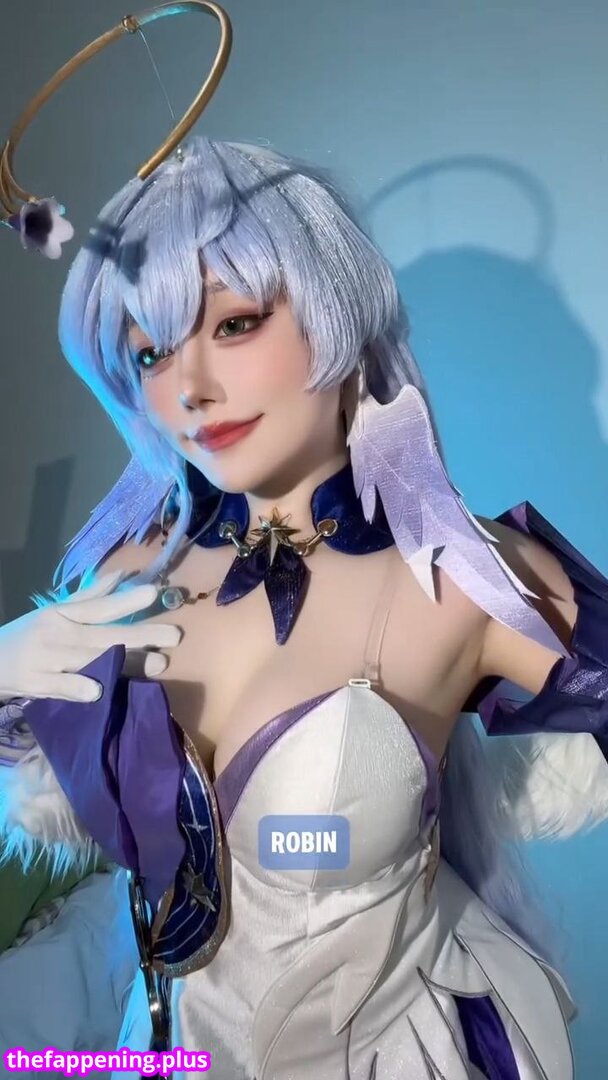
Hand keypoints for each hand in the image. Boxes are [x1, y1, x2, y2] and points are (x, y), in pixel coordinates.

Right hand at [0, 570, 181, 703]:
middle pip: (103, 634)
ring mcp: (46, 659)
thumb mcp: (55, 611)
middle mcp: (57, 633)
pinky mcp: (36, 683)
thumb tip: (122, 575)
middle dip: (140, 635)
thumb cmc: (30, 635)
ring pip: (89, 660)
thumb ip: (90, 596)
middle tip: (174, 635)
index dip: (126, 599)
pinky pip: (60, 687)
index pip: (99, 606)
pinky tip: (98, 691)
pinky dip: (77, 688)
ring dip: (123, 662)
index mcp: (62, 613)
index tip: (155, 593)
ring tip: (159, 663)